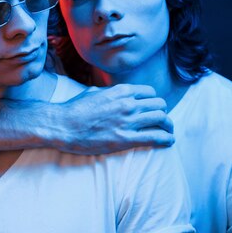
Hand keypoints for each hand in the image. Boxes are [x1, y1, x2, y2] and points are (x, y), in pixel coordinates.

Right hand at [51, 84, 174, 153]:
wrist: (63, 125)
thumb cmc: (74, 109)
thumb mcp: (93, 92)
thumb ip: (109, 92)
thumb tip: (115, 93)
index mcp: (121, 91)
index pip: (149, 92)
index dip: (153, 100)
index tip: (152, 108)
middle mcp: (128, 103)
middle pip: (159, 104)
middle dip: (162, 112)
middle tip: (161, 120)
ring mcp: (128, 121)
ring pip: (161, 119)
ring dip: (168, 125)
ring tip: (168, 131)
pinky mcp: (126, 138)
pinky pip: (155, 137)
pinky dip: (166, 139)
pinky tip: (168, 141)